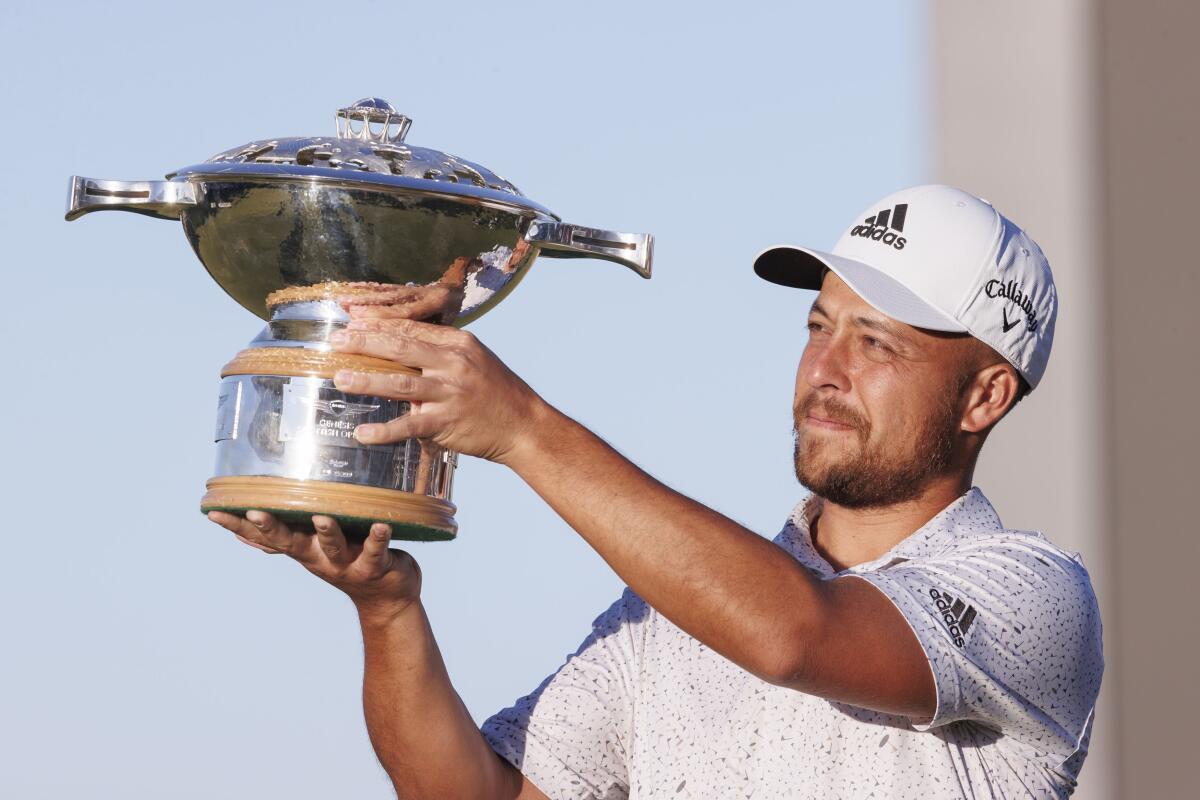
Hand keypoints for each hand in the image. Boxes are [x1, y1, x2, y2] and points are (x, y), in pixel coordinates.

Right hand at [207, 510, 421, 621]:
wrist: (386, 600)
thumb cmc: (347, 562)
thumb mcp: (314, 551)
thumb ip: (289, 536)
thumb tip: (250, 522)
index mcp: (303, 550)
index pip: (264, 538)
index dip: (239, 527)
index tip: (214, 512)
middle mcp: (319, 558)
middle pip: (292, 543)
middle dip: (272, 529)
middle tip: (255, 512)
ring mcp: (347, 564)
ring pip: (334, 547)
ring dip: (327, 532)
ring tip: (321, 517)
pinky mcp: (375, 566)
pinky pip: (377, 551)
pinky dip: (379, 538)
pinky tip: (382, 525)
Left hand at [328, 317, 550, 465]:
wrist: (523, 425)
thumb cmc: (495, 392)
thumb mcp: (473, 359)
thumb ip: (440, 352)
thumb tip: (399, 344)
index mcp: (458, 343)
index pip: (411, 329)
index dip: (378, 325)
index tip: (352, 321)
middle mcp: (454, 363)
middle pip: (399, 348)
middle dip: (364, 343)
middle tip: (336, 341)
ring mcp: (450, 392)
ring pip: (399, 383)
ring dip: (366, 381)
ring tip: (340, 379)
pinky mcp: (447, 421)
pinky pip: (409, 425)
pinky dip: (384, 430)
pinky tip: (363, 433)